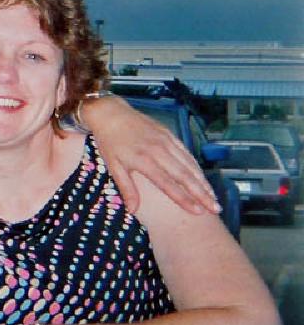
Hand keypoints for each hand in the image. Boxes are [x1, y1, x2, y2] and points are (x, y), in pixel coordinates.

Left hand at [82, 96, 219, 214]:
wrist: (111, 113)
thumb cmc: (109, 142)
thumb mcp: (113, 166)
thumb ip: (127, 188)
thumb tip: (133, 210)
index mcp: (144, 160)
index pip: (168, 184)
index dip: (184, 199)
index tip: (198, 212)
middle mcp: (158, 151)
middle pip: (185, 175)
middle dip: (202, 193)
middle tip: (215, 209)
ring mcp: (166, 141)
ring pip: (189, 164)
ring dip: (203, 181)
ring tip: (213, 197)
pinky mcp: (169, 134)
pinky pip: (186, 152)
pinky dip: (196, 166)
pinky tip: (202, 178)